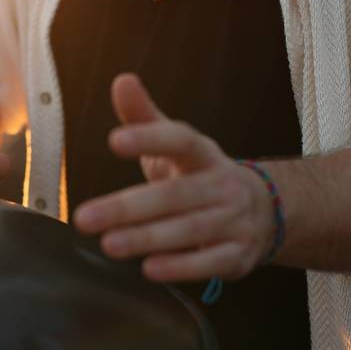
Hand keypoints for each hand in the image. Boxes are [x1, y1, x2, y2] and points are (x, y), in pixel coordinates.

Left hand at [72, 73, 275, 282]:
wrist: (266, 213)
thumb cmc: (201, 177)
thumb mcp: (177, 148)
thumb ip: (145, 118)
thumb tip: (121, 80)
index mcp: (203, 156)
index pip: (181, 140)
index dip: (150, 137)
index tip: (113, 141)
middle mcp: (221, 186)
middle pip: (175, 195)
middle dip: (128, 207)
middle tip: (84, 218)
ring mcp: (234, 221)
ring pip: (190, 229)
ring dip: (148, 238)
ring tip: (109, 245)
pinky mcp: (238, 255)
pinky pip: (210, 262)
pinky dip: (182, 267)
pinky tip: (150, 269)